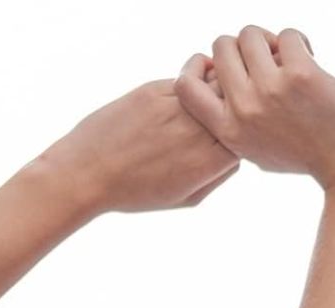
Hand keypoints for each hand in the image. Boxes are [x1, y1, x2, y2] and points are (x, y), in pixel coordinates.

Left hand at [48, 80, 238, 214]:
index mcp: (208, 162)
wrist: (89, 172)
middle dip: (232, 106)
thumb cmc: (137, 192)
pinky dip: (189, 85)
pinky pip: (184, 80)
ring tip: (203, 101)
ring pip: (212, 85)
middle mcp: (197, 131)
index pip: (245, 136)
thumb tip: (236, 154)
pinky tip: (179, 98)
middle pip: (233, 105)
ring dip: (213, 90)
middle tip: (224, 110)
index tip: (234, 137)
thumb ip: (217, 176)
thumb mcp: (186, 198)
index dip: (243, 134)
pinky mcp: (154, 89)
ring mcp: (176, 106)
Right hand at [176, 27, 334, 189]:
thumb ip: (235, 122)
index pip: (185, 86)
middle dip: (245, 47)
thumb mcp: (259, 150)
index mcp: (229, 131)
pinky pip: (287, 35)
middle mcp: (244, 111)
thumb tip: (218, 78)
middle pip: (221, 47)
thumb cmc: (308, 157)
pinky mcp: (300, 75)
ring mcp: (271, 91)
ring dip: (271, 40)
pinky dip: (300, 42)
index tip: (227, 69)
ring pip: (250, 34)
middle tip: (269, 63)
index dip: (202, 66)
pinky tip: (312, 59)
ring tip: (290, 59)